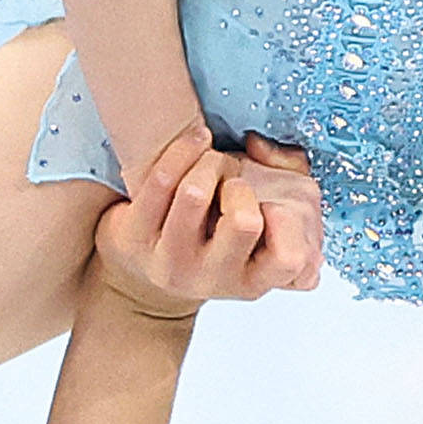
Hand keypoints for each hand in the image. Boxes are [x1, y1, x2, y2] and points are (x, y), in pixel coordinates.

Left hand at [99, 127, 320, 309]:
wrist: (148, 257)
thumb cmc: (218, 224)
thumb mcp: (265, 213)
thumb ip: (288, 174)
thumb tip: (258, 146)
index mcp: (252, 280)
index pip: (287, 258)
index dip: (287, 223)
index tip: (272, 203)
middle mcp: (211, 280)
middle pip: (243, 221)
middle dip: (240, 182)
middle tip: (231, 179)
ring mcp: (170, 264)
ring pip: (194, 194)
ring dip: (209, 161)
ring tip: (209, 161)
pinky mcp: (134, 241)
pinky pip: (161, 181)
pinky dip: (183, 150)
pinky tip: (195, 143)